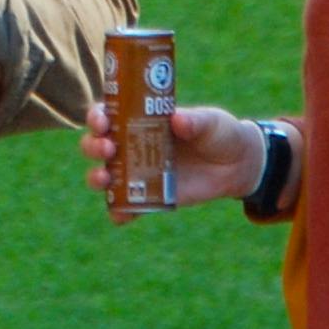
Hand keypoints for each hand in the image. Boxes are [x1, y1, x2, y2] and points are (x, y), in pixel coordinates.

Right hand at [80, 101, 268, 221]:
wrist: (236, 165)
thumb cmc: (218, 133)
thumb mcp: (210, 122)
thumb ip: (195, 121)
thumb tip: (176, 120)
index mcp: (140, 119)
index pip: (108, 114)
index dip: (97, 116)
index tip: (102, 120)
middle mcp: (132, 145)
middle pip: (97, 144)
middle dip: (93, 146)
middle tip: (108, 148)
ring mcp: (138, 172)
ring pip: (104, 175)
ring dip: (96, 177)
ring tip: (105, 179)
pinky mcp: (150, 197)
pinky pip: (126, 207)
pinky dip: (118, 212)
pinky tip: (119, 214)